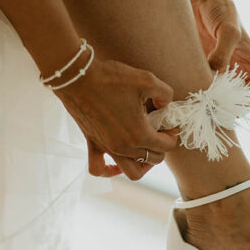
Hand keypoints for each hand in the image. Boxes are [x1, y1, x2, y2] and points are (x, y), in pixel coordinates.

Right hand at [54, 56, 180, 178]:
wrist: (77, 77)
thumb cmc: (111, 78)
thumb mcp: (147, 80)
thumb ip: (165, 93)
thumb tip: (165, 104)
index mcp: (139, 134)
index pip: (166, 146)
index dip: (173, 135)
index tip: (170, 123)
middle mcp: (123, 147)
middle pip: (153, 159)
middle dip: (161, 146)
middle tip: (159, 130)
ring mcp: (106, 148)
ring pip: (131, 172)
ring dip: (143, 164)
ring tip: (145, 150)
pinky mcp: (92, 143)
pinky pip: (98, 168)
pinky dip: (109, 170)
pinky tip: (115, 162)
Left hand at [186, 0, 249, 109]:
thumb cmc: (222, 10)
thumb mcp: (228, 31)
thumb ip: (223, 53)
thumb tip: (216, 74)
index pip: (249, 102)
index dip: (235, 110)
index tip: (216, 112)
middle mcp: (237, 72)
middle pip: (229, 103)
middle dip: (215, 109)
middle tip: (197, 112)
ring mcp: (219, 71)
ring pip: (212, 97)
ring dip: (201, 101)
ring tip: (186, 104)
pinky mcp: (201, 66)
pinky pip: (197, 86)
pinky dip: (189, 91)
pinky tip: (178, 92)